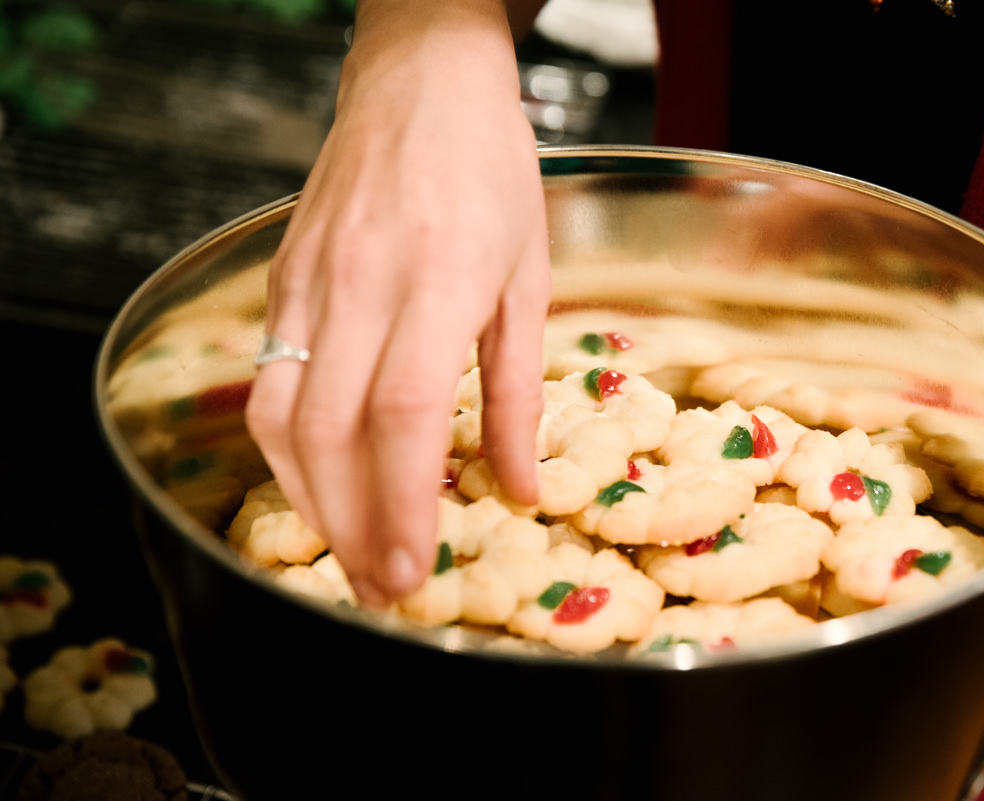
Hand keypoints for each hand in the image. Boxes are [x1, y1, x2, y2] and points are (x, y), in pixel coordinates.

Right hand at [245, 0, 550, 606]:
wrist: (420, 85)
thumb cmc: (491, 174)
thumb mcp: (528, 280)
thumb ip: (517, 393)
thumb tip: (516, 487)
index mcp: (436, 279)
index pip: (403, 415)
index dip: (403, 505)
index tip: (413, 571)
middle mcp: (359, 284)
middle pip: (329, 432)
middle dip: (351, 526)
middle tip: (380, 588)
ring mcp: (309, 282)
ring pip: (281, 415)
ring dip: (310, 498)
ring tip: (350, 549)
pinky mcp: (283, 281)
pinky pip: (271, 381)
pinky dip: (291, 448)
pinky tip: (323, 480)